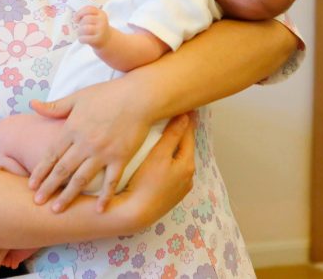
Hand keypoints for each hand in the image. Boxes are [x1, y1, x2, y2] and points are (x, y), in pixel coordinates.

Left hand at [28, 78, 152, 212]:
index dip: (40, 171)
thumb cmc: (109, 94)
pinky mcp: (121, 158)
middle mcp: (85, 143)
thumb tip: (33, 105)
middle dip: (48, 187)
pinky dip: (105, 196)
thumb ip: (56, 106)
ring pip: (81, 179)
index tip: (31, 185)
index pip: (51, 154)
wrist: (140, 97)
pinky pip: (111, 181)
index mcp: (72, 128)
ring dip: (68, 196)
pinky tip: (99, 210)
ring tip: (57, 210)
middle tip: (37, 201)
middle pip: (62, 170)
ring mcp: (103, 152)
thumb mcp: (78, 97)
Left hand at [74, 6, 109, 48]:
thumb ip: (87, 15)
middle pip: (86, 19)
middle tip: (81, 27)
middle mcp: (102, 21)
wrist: (107, 39)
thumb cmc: (97, 28)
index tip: (76, 18)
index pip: (89, 9)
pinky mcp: (97, 40)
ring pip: (84, 28)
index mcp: (101, 14)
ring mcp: (101, 31)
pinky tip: (83, 39)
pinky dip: (81, 39)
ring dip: (80, 32)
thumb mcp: (96, 18)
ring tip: (81, 34)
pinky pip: (84, 38)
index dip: (80, 13)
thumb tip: (75, 18)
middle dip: (80, 24)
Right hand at [122, 113, 195, 227]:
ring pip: (178, 162)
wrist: (134, 214)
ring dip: (174, 149)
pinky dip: (168, 163)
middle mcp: (187, 177)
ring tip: (167, 136)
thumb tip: (186, 117)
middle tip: (177, 117)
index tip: (186, 107)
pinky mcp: (167, 197)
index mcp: (187, 165)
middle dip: (181, 134)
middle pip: (184, 149)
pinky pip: (171, 173)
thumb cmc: (145, 182)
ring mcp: (178, 189)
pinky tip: (159, 161)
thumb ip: (173, 135)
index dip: (187, 120)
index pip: (189, 136)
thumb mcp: (159, 154)